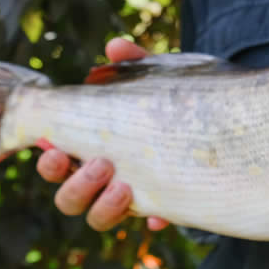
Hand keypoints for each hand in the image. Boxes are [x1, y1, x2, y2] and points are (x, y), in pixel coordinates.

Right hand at [36, 37, 168, 231]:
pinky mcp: (162, 207)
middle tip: (102, 163)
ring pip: (97, 219)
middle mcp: (103, 180)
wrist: (219, 125)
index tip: (54, 148)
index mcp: (89, 149)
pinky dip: (152, 217)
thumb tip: (115, 47)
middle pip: (68, 199)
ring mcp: (130, 198)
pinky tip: (159, 213)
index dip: (49, 162)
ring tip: (124, 185)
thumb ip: (134, 65)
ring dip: (103, 206)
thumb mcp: (154, 82)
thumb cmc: (170, 103)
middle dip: (76, 185)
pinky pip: (150, 221)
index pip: (56, 163)